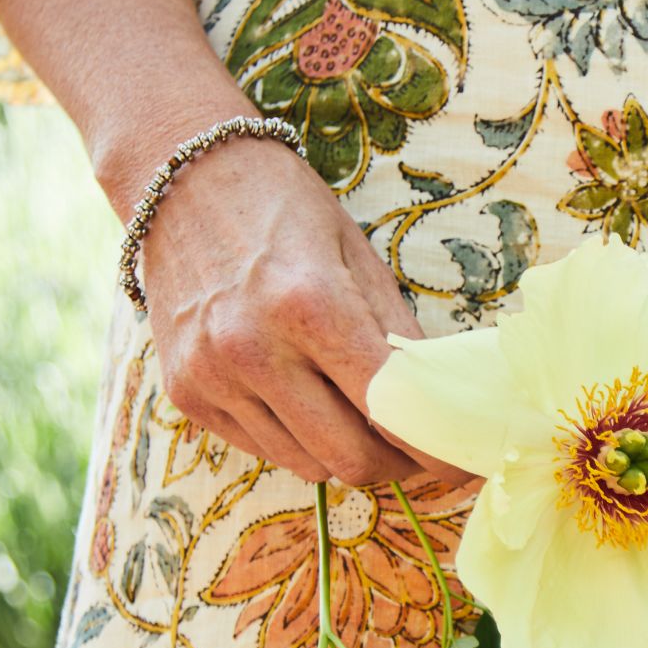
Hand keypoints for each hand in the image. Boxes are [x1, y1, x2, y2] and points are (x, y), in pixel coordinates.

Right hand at [131, 125, 452, 487]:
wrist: (181, 180)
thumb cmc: (285, 211)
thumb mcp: (359, 258)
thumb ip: (399, 338)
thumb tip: (442, 406)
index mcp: (312, 305)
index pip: (392, 409)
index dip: (438, 448)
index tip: (465, 465)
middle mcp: (255, 350)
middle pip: (350, 458)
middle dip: (397, 465)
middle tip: (417, 448)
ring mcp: (212, 377)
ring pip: (307, 466)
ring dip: (346, 454)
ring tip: (360, 419)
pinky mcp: (185, 394)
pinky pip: (263, 449)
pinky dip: (297, 441)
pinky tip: (304, 400)